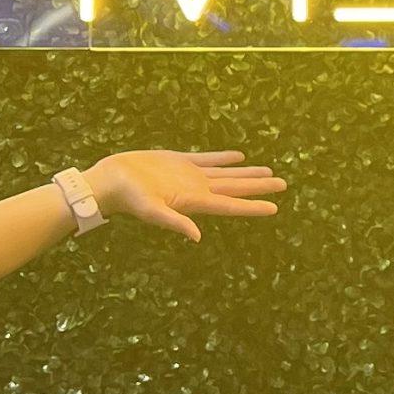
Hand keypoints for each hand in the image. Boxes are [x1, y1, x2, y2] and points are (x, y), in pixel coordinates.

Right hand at [84, 149, 285, 242]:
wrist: (109, 181)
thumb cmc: (128, 199)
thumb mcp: (152, 212)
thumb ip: (175, 223)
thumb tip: (197, 237)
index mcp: (194, 201)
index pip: (230, 205)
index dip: (252, 206)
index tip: (274, 207)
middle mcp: (196, 189)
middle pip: (235, 188)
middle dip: (259, 187)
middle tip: (284, 184)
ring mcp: (189, 176)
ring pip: (226, 173)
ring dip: (246, 173)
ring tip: (267, 172)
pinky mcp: (178, 162)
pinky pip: (207, 159)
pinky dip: (224, 158)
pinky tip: (238, 157)